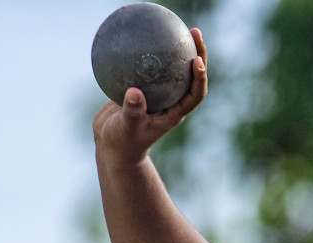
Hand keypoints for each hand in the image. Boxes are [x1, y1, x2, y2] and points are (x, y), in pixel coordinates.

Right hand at [93, 27, 207, 166]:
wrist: (112, 146)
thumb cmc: (123, 143)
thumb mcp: (126, 128)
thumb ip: (132, 112)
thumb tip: (135, 92)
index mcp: (174, 113)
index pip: (195, 95)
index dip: (200, 78)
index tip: (197, 60)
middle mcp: (171, 101)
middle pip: (191, 76)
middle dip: (197, 53)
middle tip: (194, 32)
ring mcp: (158, 94)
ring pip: (173, 69)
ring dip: (177, 48)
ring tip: (176, 26)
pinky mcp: (144, 89)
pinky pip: (149, 68)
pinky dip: (148, 53)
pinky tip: (139, 36)